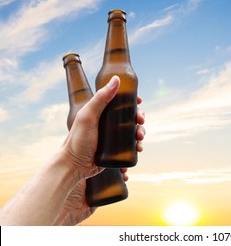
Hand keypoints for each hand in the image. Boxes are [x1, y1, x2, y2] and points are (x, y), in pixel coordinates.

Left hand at [56, 76, 144, 224]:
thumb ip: (101, 98)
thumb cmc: (77, 140)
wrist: (73, 166)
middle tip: (140, 124)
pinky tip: (138, 149)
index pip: (120, 102)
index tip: (139, 102)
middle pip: (130, 117)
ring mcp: (112, 137)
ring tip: (140, 140)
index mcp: (101, 112)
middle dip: (139, 119)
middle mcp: (108, 123)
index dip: (132, 100)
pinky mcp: (115, 150)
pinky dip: (137, 146)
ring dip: (140, 133)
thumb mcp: (88, 116)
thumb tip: (117, 79)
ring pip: (132, 132)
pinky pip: (130, 146)